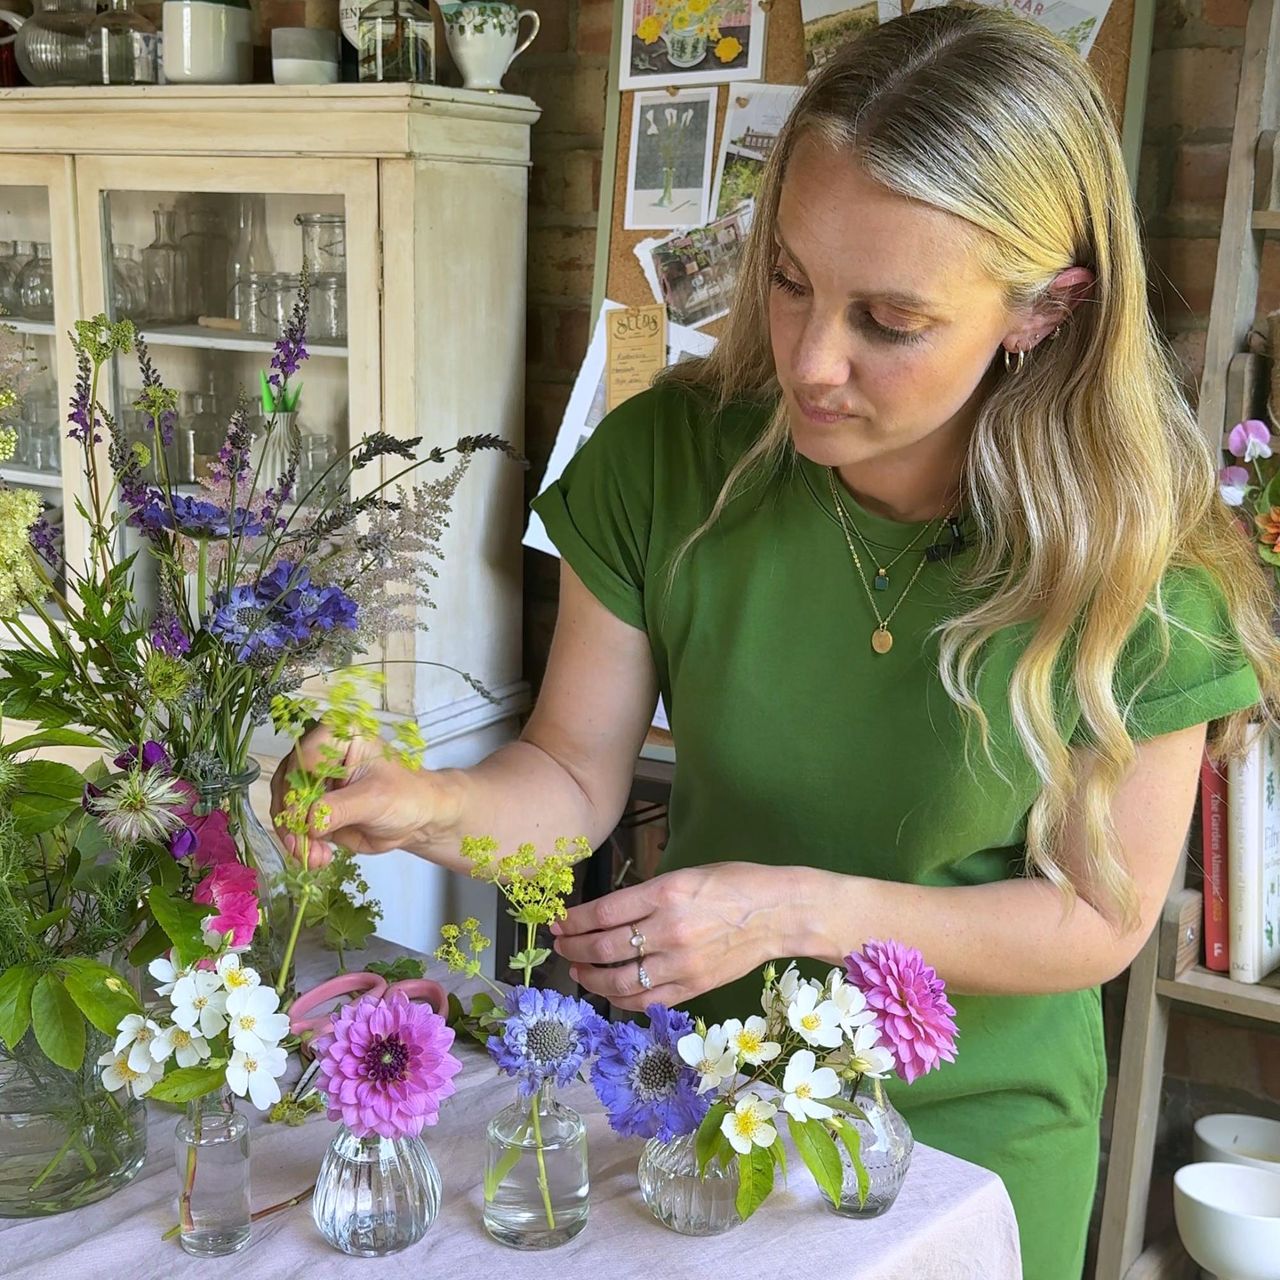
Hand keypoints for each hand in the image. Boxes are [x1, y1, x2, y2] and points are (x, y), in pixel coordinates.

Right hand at [269, 725, 457, 866]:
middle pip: (287, 784)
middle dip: (292, 819)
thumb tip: (309, 822)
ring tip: (315, 858)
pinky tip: (318, 858)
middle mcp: (320, 753)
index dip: (299, 789)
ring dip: (294, 836)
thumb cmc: (407, 796)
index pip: (304, 758)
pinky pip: (294, 826)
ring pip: (286, 807)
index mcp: (338, 735)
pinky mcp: (312, 808)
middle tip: (302, 845)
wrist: (418, 819)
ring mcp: (313, 782)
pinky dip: (300, 844)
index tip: (304, 818)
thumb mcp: (376, 799)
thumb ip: (341, 809)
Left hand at [551, 862, 789, 1011]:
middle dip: (573, 948)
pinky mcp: (693, 987)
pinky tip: (608, 989)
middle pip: (604, 947)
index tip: (559, 922)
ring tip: (577, 970)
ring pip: (619, 979)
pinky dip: (620, 998)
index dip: (573, 921)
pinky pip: (645, 1000)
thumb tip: (607, 914)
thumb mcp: (686, 875)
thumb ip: (647, 896)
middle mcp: (669, 929)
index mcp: (666, 893)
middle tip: (561, 946)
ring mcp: (681, 963)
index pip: (603, 913)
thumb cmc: (734, 885)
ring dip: (589, 976)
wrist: (779, 913)